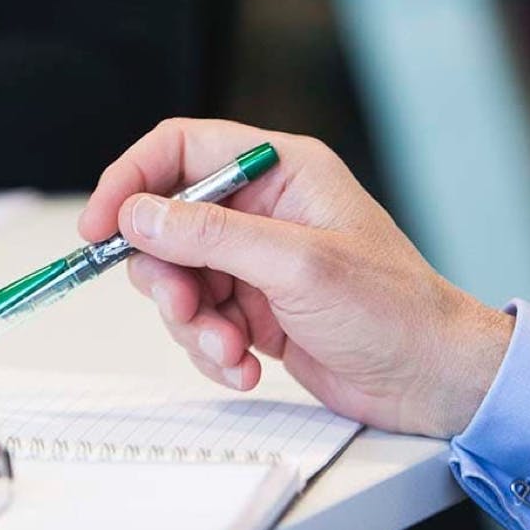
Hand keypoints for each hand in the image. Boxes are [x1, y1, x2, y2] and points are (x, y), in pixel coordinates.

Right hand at [79, 118, 513, 437]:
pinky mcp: (250, 307)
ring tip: (229, 349)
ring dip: (192, 324)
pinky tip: (246, 365)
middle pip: (167, 224)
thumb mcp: (296, 264)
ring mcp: (252, 261)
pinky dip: (211, 349)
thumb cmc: (394, 310)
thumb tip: (139, 215)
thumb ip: (209, 236)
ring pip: (177, 281)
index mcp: (278, 172)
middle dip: (165, 276)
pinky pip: (199, 321)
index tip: (99, 226)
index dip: (129, 181)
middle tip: (183, 308)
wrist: (429, 379)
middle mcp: (260, 211)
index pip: (180, 150)